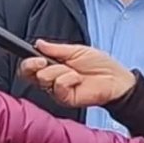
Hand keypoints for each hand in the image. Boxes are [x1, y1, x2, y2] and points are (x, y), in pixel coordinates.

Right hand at [20, 41, 135, 107]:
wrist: (116, 79)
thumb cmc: (100, 65)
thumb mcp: (76, 50)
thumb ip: (55, 49)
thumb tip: (38, 43)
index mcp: (51, 66)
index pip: (29, 67)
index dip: (27, 62)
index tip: (36, 56)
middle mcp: (50, 79)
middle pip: (27, 74)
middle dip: (37, 64)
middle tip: (48, 62)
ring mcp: (56, 90)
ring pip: (43, 78)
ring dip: (60, 70)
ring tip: (75, 72)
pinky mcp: (64, 99)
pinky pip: (58, 86)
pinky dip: (69, 79)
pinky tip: (78, 80)